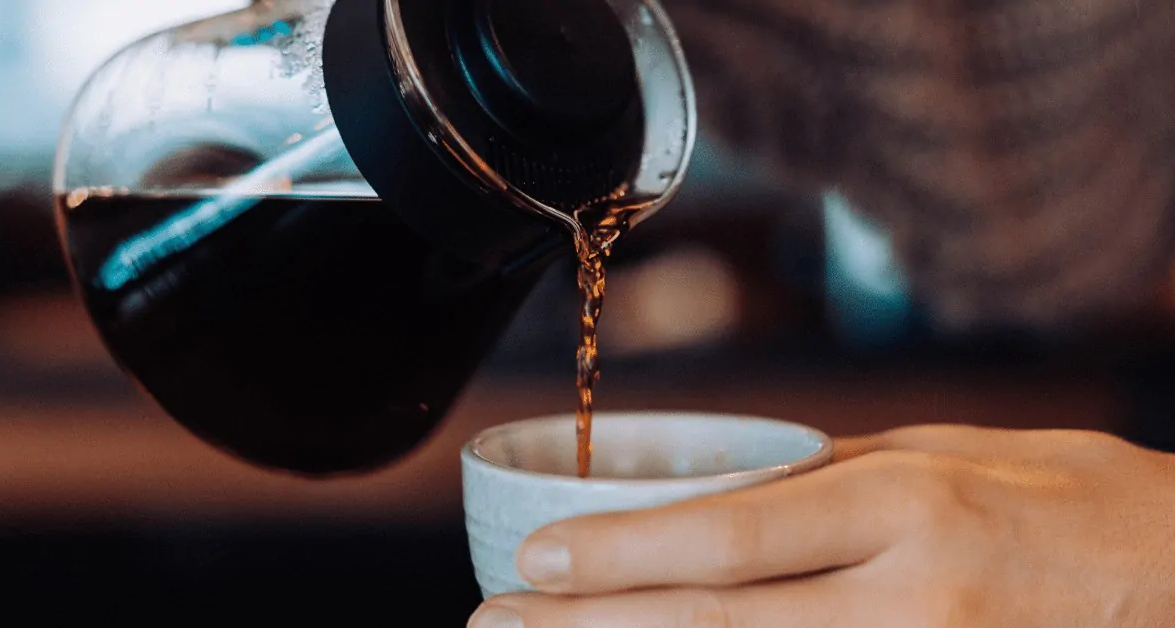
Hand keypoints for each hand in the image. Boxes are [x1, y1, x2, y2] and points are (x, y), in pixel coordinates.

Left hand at [468, 425, 1174, 626]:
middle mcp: (911, 599)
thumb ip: (833, 480)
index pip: (730, 536)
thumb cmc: (1076, 501)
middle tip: (496, 627)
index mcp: (908, 505)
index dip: (620, 555)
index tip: (532, 559)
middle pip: (717, 626)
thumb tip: (721, 495)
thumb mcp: (953, 455)